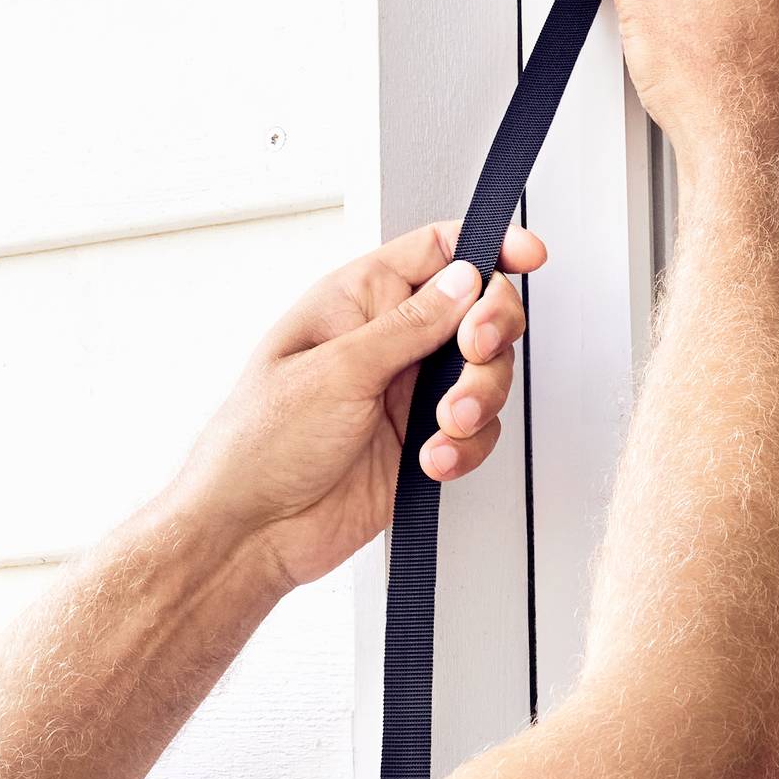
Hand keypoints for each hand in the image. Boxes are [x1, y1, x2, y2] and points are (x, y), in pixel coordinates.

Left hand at [173, 220, 545, 591]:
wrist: (251, 532)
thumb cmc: (258, 444)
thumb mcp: (336, 371)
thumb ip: (409, 324)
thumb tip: (464, 281)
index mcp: (357, 300)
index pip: (436, 251)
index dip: (487, 245)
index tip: (528, 255)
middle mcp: (388, 340)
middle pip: (477, 310)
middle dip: (490, 332)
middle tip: (473, 354)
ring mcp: (407, 392)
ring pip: (486, 374)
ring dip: (479, 398)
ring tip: (447, 424)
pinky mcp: (421, 441)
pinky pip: (476, 432)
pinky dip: (466, 447)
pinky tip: (432, 460)